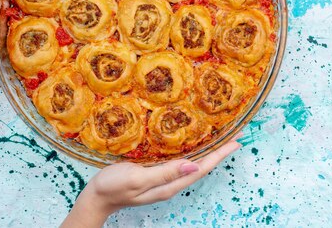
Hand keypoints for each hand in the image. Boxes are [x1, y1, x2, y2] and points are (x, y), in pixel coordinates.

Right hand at [62, 137, 241, 227]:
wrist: (96, 197)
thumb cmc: (114, 187)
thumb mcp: (138, 178)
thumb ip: (165, 173)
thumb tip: (193, 166)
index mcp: (170, 185)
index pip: (201, 169)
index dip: (219, 155)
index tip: (235, 142)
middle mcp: (171, 182)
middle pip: (201, 165)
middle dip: (219, 151)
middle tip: (235, 134)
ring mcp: (164, 177)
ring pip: (193, 162)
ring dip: (208, 150)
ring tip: (222, 136)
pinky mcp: (156, 171)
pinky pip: (180, 160)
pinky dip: (192, 149)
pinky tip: (194, 141)